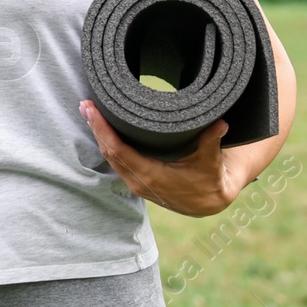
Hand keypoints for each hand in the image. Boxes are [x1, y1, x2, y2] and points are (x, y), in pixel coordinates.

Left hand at [79, 100, 241, 217]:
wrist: (209, 202)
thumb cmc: (209, 180)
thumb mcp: (211, 161)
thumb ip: (212, 141)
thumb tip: (221, 123)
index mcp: (150, 176)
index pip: (117, 150)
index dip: (102, 130)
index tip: (92, 111)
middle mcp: (137, 181)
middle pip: (108, 152)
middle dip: (95, 128)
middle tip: (85, 104)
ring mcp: (135, 182)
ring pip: (109, 156)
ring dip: (98, 134)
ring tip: (89, 112)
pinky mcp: (136, 179)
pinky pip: (116, 160)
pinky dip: (107, 143)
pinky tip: (102, 129)